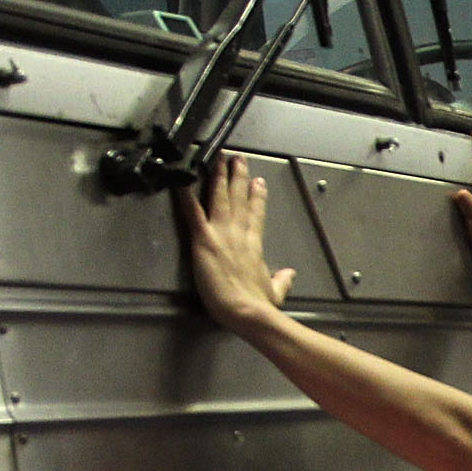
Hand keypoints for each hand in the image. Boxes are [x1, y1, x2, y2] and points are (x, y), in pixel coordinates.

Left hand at [174, 152, 295, 330]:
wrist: (247, 311)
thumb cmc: (259, 306)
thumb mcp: (276, 292)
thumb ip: (282, 280)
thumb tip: (289, 274)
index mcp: (254, 246)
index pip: (256, 215)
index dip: (257, 197)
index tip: (258, 182)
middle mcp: (239, 234)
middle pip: (239, 199)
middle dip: (238, 177)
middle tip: (237, 159)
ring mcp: (222, 234)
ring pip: (220, 198)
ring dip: (219, 176)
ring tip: (219, 159)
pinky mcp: (204, 240)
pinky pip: (192, 213)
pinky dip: (186, 195)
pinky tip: (182, 180)